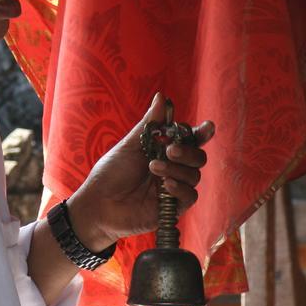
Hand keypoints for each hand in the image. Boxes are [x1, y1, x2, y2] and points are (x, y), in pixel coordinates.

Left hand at [68, 93, 213, 250]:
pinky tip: (165, 185)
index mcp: (165, 151)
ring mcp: (174, 188)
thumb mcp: (130, 145)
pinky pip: (190, 197)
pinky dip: (180, 188)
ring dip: (177, 169)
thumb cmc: (111, 173)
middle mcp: (173, 169)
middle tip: (170, 149)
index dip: (202, 133)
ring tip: (153, 168)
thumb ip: (149, 124)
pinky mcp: (172, 208)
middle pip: (198, 157)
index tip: (207, 127)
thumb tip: (161, 96)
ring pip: (194, 176)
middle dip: (188, 151)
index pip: (191, 140)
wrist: (98, 203)